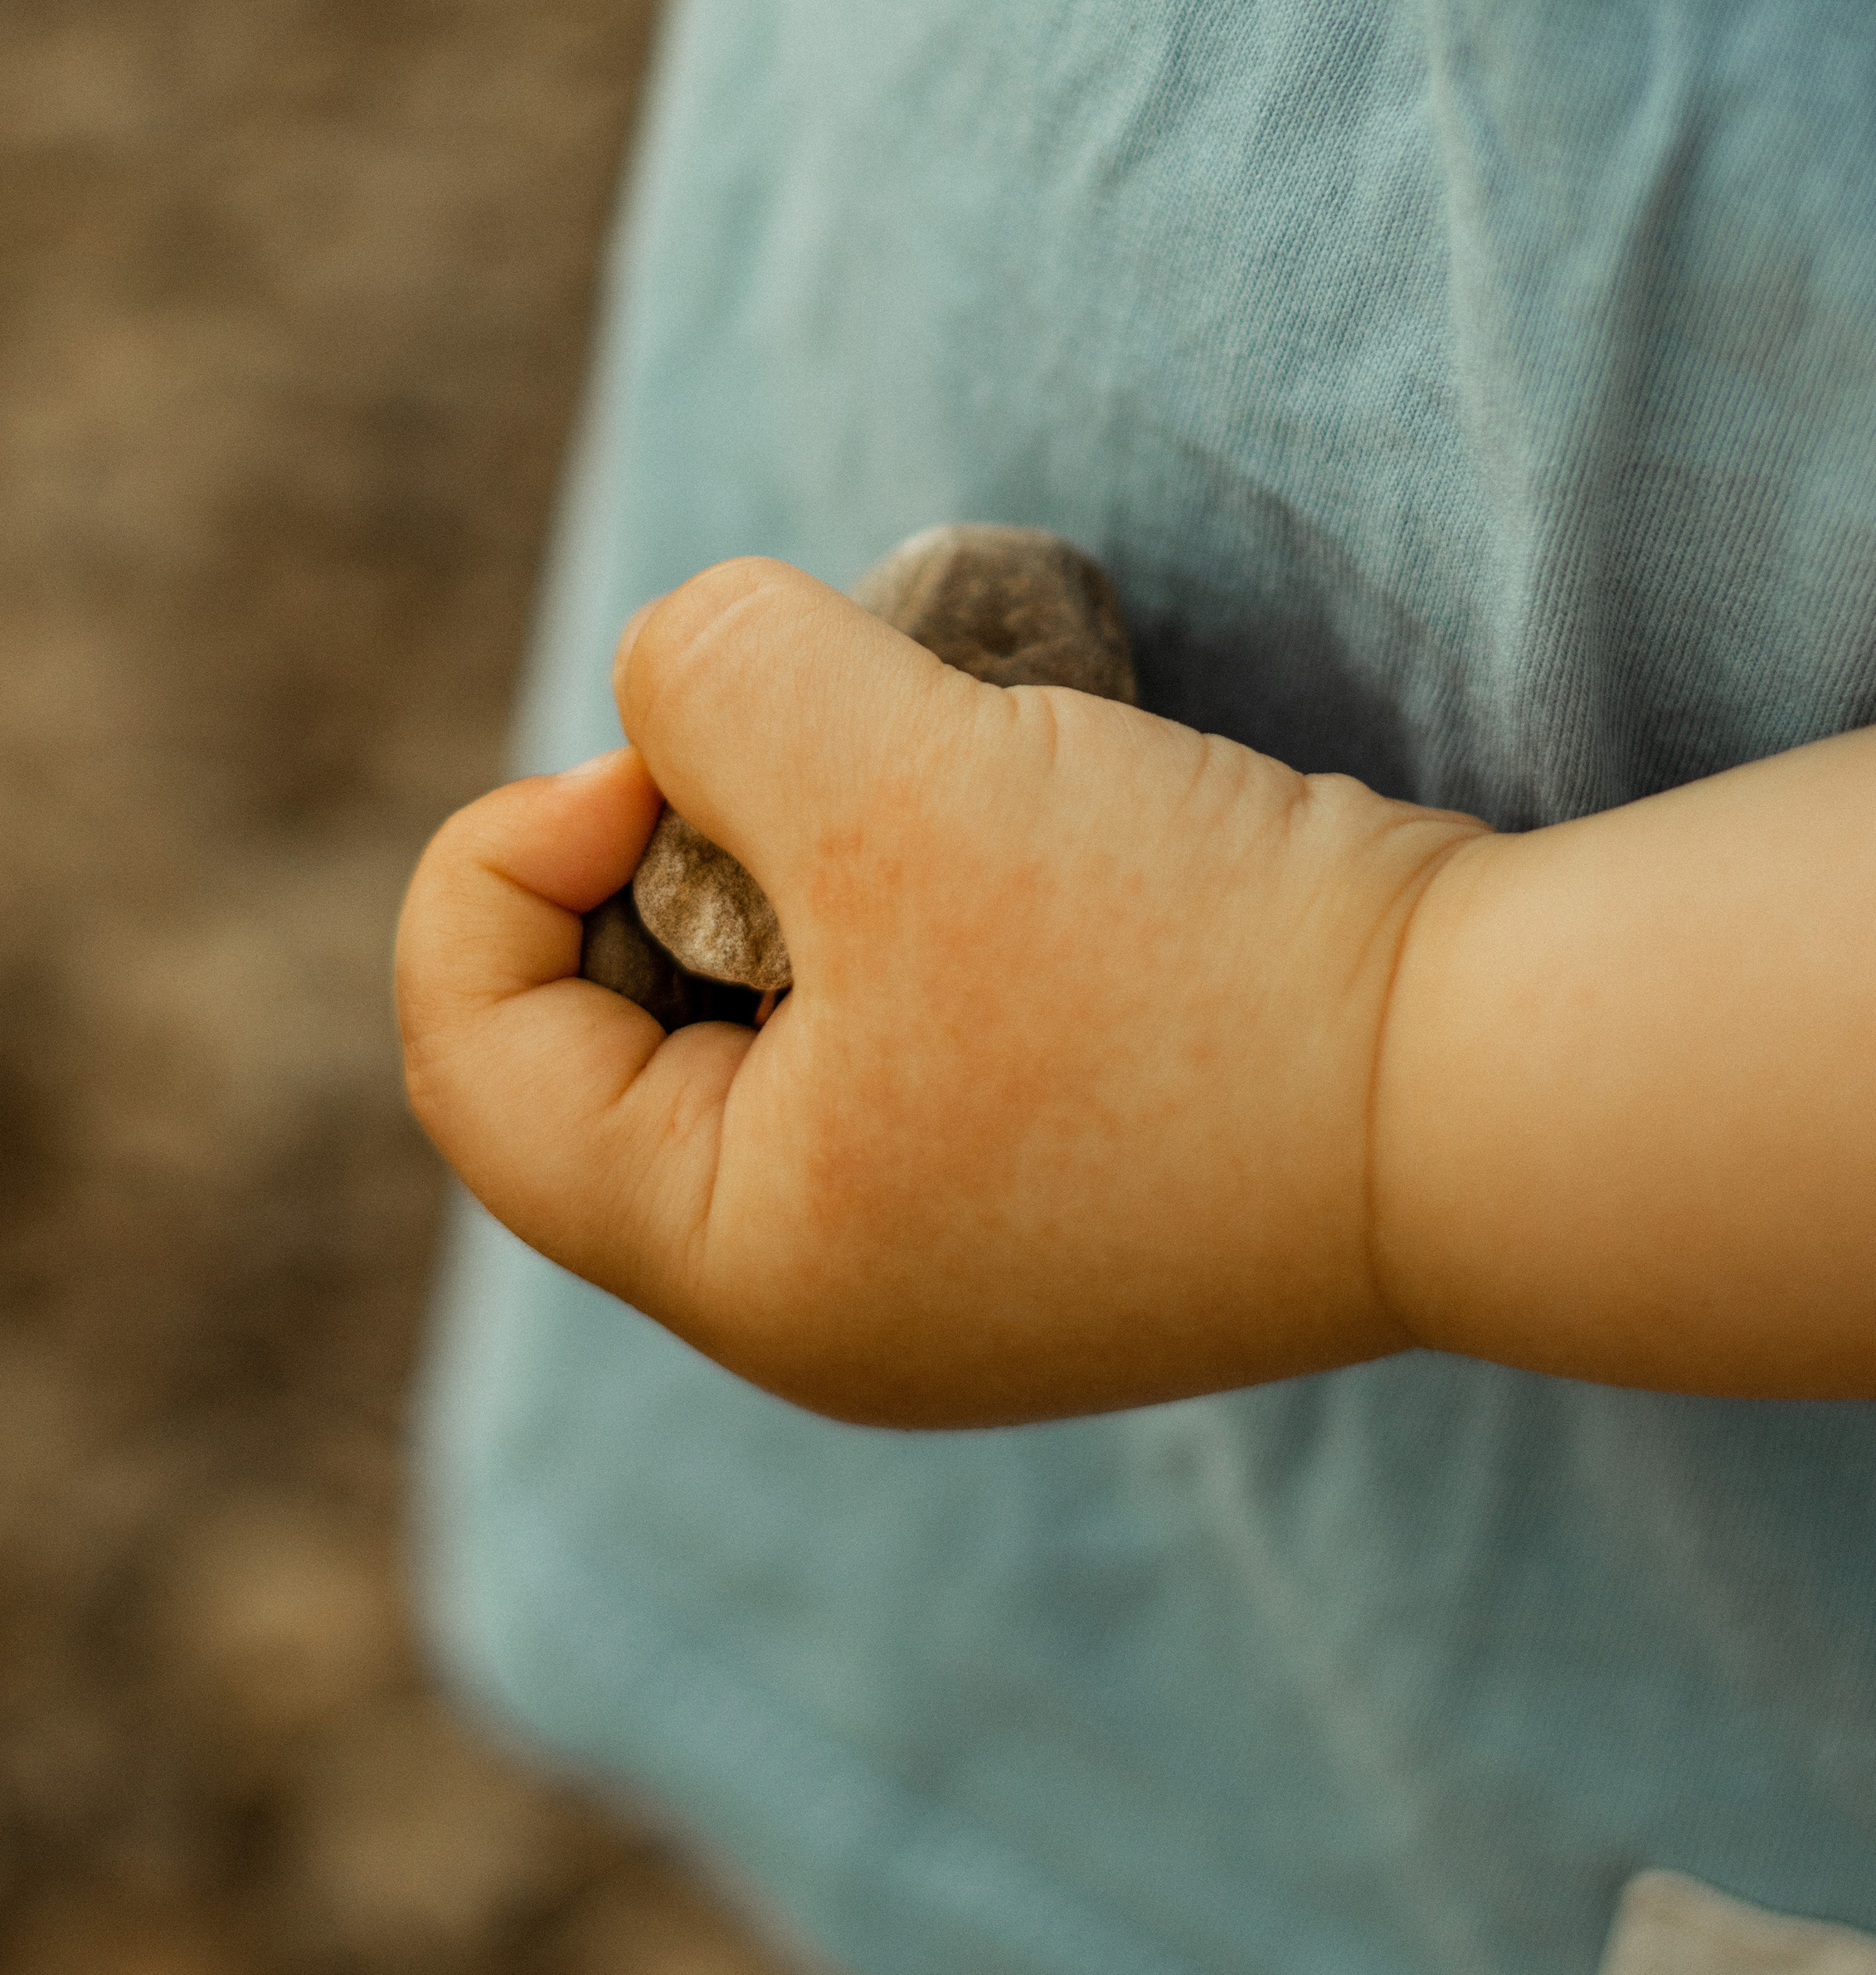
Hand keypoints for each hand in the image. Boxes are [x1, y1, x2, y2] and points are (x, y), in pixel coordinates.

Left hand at [396, 557, 1481, 1425]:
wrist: (1501, 1079)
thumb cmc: (1191, 964)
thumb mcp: (899, 779)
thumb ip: (713, 681)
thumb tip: (666, 683)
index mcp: (738, 1262)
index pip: (474, 1054)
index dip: (507, 854)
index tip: (671, 750)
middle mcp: (824, 1293)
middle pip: (609, 1024)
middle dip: (678, 841)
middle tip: (826, 741)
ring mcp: (948, 1247)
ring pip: (761, 1001)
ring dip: (812, 847)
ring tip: (941, 767)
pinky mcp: (1055, 1173)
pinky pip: (894, 1013)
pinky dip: (914, 890)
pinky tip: (1026, 829)